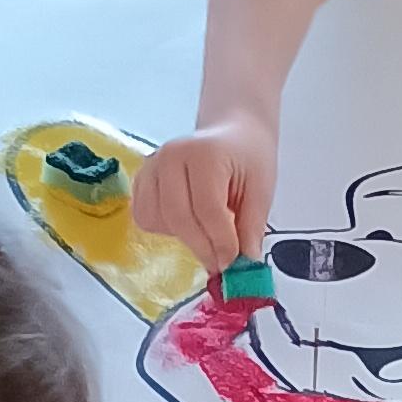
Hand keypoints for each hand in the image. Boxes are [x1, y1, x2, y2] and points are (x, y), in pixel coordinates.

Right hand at [137, 114, 276, 268]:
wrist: (232, 134)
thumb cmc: (247, 158)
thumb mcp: (260, 191)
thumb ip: (250, 229)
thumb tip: (244, 266)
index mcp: (205, 153)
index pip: (207, 208)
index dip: (220, 242)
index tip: (233, 262)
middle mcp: (171, 156)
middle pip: (178, 217)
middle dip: (201, 247)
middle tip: (220, 264)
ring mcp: (151, 166)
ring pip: (157, 220)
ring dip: (183, 238)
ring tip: (207, 232)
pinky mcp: (142, 179)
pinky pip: (145, 217)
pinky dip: (165, 229)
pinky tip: (188, 221)